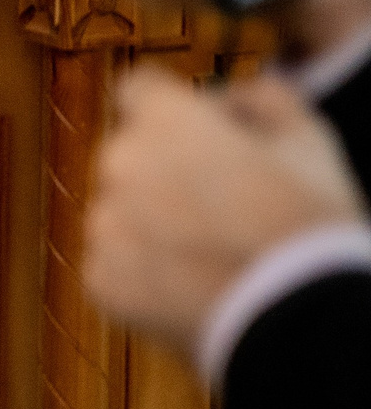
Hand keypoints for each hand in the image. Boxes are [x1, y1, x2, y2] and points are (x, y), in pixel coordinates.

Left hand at [83, 69, 366, 356]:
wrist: (299, 318)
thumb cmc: (307, 221)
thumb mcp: (309, 139)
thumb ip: (262, 98)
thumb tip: (232, 96)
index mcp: (162, 119)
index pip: (141, 90)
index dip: (174, 109)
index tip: (204, 135)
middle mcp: (118, 162)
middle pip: (130, 154)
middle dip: (164, 169)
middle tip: (220, 204)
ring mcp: (103, 223)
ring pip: (121, 210)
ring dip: (151, 222)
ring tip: (211, 252)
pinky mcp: (99, 278)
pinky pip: (116, 264)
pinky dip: (144, 274)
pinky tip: (192, 286)